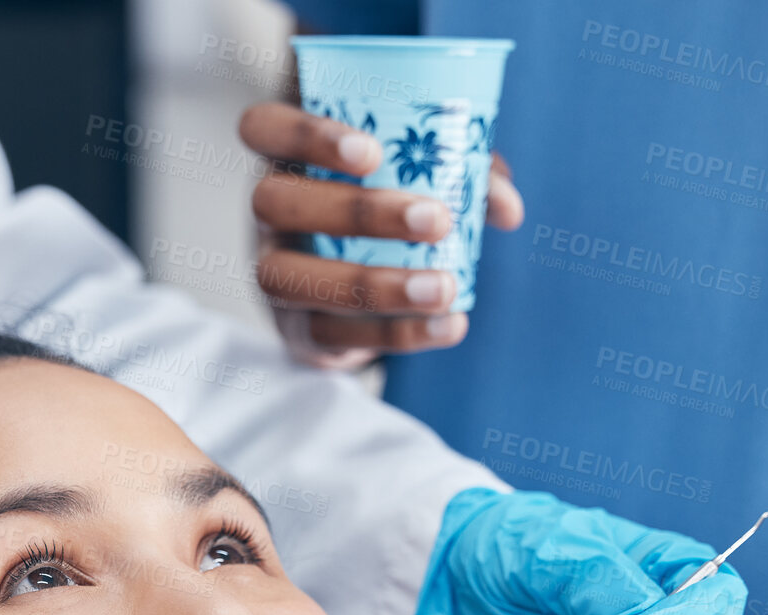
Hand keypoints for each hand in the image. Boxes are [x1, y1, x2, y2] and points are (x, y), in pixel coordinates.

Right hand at [239, 102, 523, 368]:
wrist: (365, 293)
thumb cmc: (395, 204)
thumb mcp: (426, 174)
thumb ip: (463, 174)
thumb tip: (506, 208)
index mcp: (289, 154)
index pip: (262, 126)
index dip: (306, 135)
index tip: (373, 153)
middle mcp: (266, 212)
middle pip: (273, 202)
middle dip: (356, 212)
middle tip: (436, 220)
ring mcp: (272, 269)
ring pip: (285, 276)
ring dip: (369, 285)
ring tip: (443, 287)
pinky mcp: (295, 327)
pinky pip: (327, 334)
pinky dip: (394, 333)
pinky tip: (446, 326)